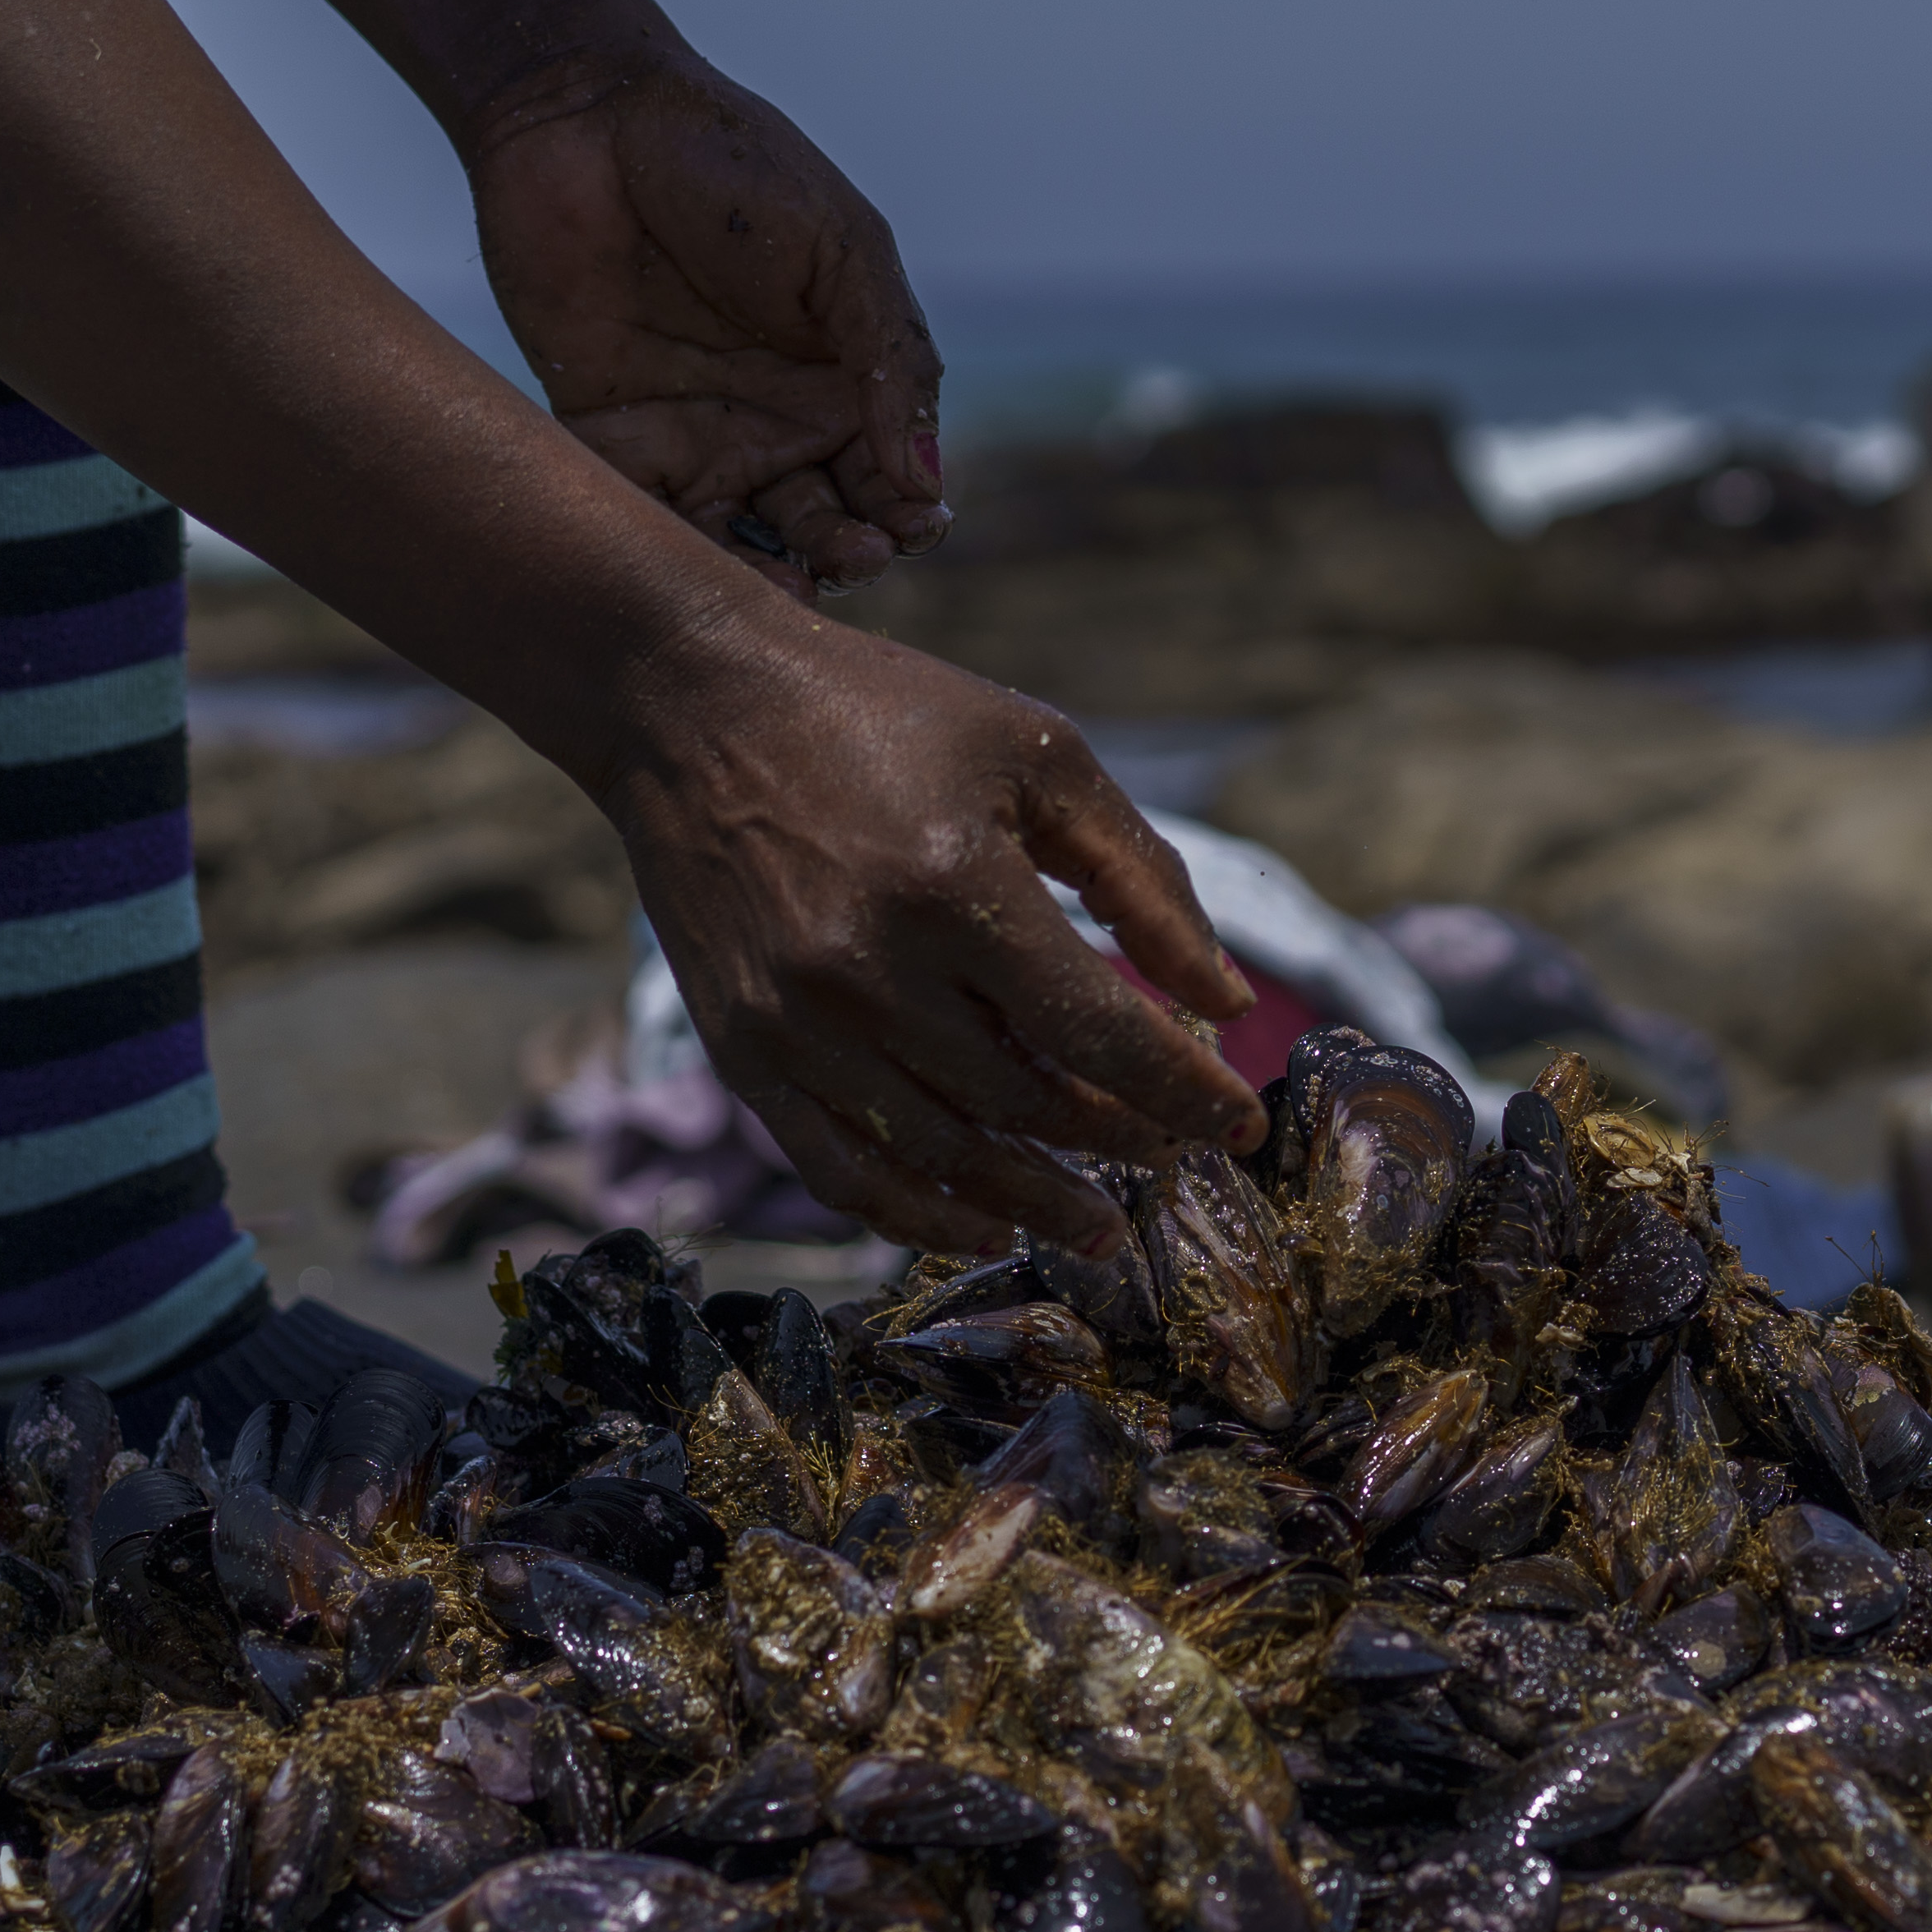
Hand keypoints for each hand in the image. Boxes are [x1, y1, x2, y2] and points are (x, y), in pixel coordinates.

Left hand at [468, 36, 949, 596]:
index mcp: (846, 379)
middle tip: (860, 552)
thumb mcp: (846, 251)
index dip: (911, 509)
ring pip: (746, 541)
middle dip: (854, 550)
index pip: (894, 476)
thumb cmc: (734, 166)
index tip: (917, 519)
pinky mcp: (613, 440)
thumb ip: (893, 360)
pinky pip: (649, 518)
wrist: (586, 117)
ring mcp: (696, 435)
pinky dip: (679, 558)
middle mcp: (777, 421)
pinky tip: (706, 575)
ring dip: (777, 576)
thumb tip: (928, 478)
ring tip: (793, 587)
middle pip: (829, 524)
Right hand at [607, 624, 1266, 1254]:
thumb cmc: (886, 715)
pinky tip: (985, 1229)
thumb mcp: (1040, 758)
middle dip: (1120, 1142)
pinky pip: (840, 1169)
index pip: (1100, 1032)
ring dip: (1035, 1201)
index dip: (1183, 1092)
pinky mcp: (743, 1051)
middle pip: (1029, 1103)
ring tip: (1102, 1224)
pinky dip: (917, 1216)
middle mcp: (870, 971)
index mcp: (956, 888)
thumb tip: (1228, 999)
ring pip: (943, 1154)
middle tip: (1175, 1158)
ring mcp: (797, 1023)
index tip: (1241, 1125)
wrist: (691, 703)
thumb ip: (1142, 880)